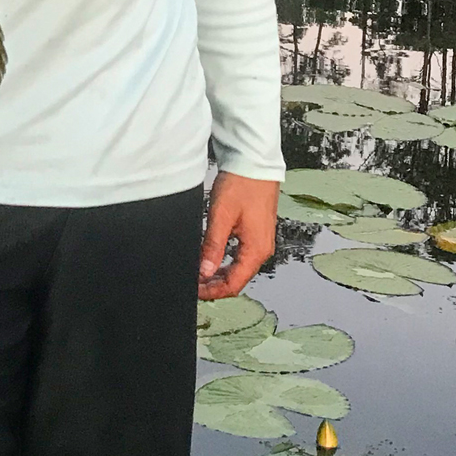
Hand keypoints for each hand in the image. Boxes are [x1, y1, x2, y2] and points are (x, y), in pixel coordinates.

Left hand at [198, 173, 277, 298]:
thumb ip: (213, 247)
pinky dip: (225, 262)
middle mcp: (262, 249)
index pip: (234, 284)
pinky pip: (241, 256)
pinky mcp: (257, 232)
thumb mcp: (221, 216)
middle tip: (193, 283)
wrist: (255, 163)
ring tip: (199, 273)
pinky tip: (211, 258)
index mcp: (256, 250)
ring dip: (219, 274)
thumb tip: (205, 272)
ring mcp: (261, 241)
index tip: (195, 290)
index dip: (213, 291)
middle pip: (237, 279)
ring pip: (239, 268)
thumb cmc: (242, 184)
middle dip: (214, 285)